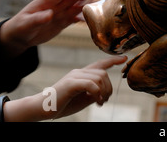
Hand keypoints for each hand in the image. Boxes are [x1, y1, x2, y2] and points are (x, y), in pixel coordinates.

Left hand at [0, 0, 97, 56]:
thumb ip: (37, 19)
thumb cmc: (19, 28)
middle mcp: (54, 6)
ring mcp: (59, 14)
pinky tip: (92, 19)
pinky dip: (83, 19)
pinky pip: (74, 19)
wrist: (19, 37)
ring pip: (74, 7)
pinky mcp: (62, 22)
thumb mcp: (25, 24)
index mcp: (44, 2)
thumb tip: (50, 14)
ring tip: (98, 3)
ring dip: (86, 5)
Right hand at [3, 56, 127, 121]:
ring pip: (99, 77)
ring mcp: (74, 76)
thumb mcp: (82, 98)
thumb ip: (94, 92)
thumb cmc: (62, 104)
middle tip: (104, 100)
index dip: (113, 60)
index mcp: (81, 74)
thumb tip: (105, 92)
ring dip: (104, 91)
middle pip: (103, 73)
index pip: (100, 63)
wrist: (41, 108)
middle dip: (109, 87)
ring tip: (99, 102)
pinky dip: (97, 93)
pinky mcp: (71, 83)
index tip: (124, 58)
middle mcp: (79, 72)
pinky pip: (91, 84)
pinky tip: (96, 101)